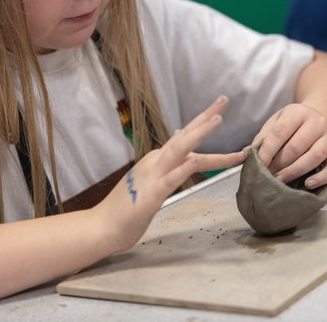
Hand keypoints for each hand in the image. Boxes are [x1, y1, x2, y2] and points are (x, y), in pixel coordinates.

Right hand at [95, 95, 244, 251]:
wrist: (102, 226)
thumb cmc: (127, 209)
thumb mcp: (150, 182)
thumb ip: (165, 167)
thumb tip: (183, 153)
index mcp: (157, 160)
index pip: (185, 139)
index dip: (203, 125)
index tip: (219, 110)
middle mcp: (155, 163)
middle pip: (185, 137)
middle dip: (205, 119)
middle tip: (224, 99)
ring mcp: (152, 177)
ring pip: (179, 150)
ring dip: (199, 134)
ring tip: (218, 120)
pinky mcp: (151, 196)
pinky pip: (169, 180)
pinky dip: (183, 169)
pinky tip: (195, 161)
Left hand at [252, 103, 326, 188]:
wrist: (321, 120)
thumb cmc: (293, 126)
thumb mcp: (276, 123)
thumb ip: (262, 138)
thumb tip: (245, 155)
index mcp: (297, 113)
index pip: (279, 133)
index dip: (266, 151)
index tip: (257, 165)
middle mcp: (316, 123)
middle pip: (295, 147)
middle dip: (278, 164)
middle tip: (266, 176)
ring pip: (314, 157)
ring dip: (294, 172)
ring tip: (280, 180)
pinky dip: (322, 178)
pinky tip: (308, 184)